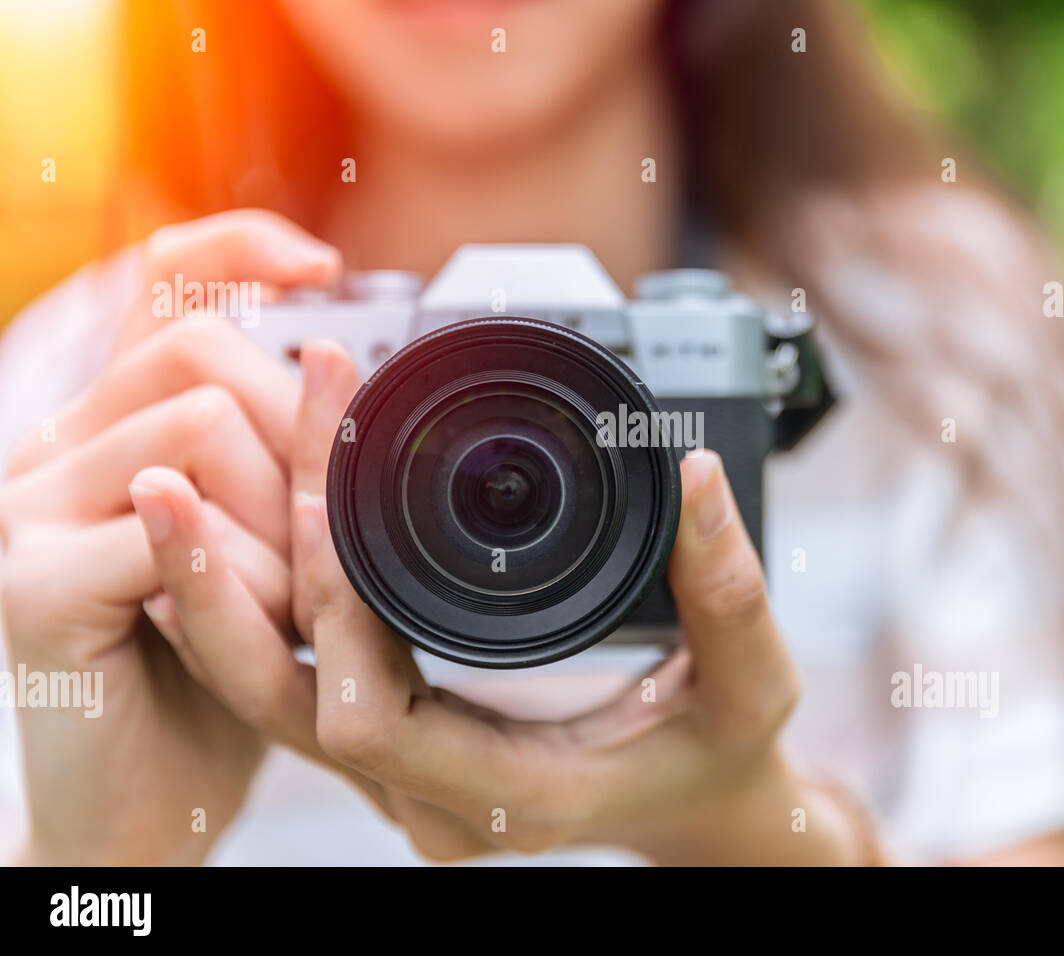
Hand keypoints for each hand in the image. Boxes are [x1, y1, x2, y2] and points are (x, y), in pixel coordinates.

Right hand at [0, 210, 339, 864]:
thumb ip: (275, 466)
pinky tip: (249, 623)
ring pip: (199, 429)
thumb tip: (346, 380)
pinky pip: (176, 523)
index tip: (324, 266)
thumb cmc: (214, 675)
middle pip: (201, 356)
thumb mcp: (261, 549)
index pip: (156, 282)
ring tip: (284, 601)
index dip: (237, 247)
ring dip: (277, 522)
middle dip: (292, 441)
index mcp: (108, 429)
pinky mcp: (32, 583)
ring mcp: (27, 511)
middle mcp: (51, 448)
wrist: (142, 804)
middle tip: (316, 541)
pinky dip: (246, 577)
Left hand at [141, 341, 874, 863]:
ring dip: (232, 584)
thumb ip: (729, 586)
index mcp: (517, 791)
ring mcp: (405, 779)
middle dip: (237, 577)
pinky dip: (260, 605)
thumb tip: (695, 472)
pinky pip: (296, 683)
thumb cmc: (724, 753)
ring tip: (195, 473)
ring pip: (274, 692)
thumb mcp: (754, 680)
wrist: (700, 804)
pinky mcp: (394, 747)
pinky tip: (241, 523)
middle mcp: (436, 799)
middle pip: (289, 697)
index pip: (371, 720)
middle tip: (203, 461)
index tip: (318, 493)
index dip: (330, 612)